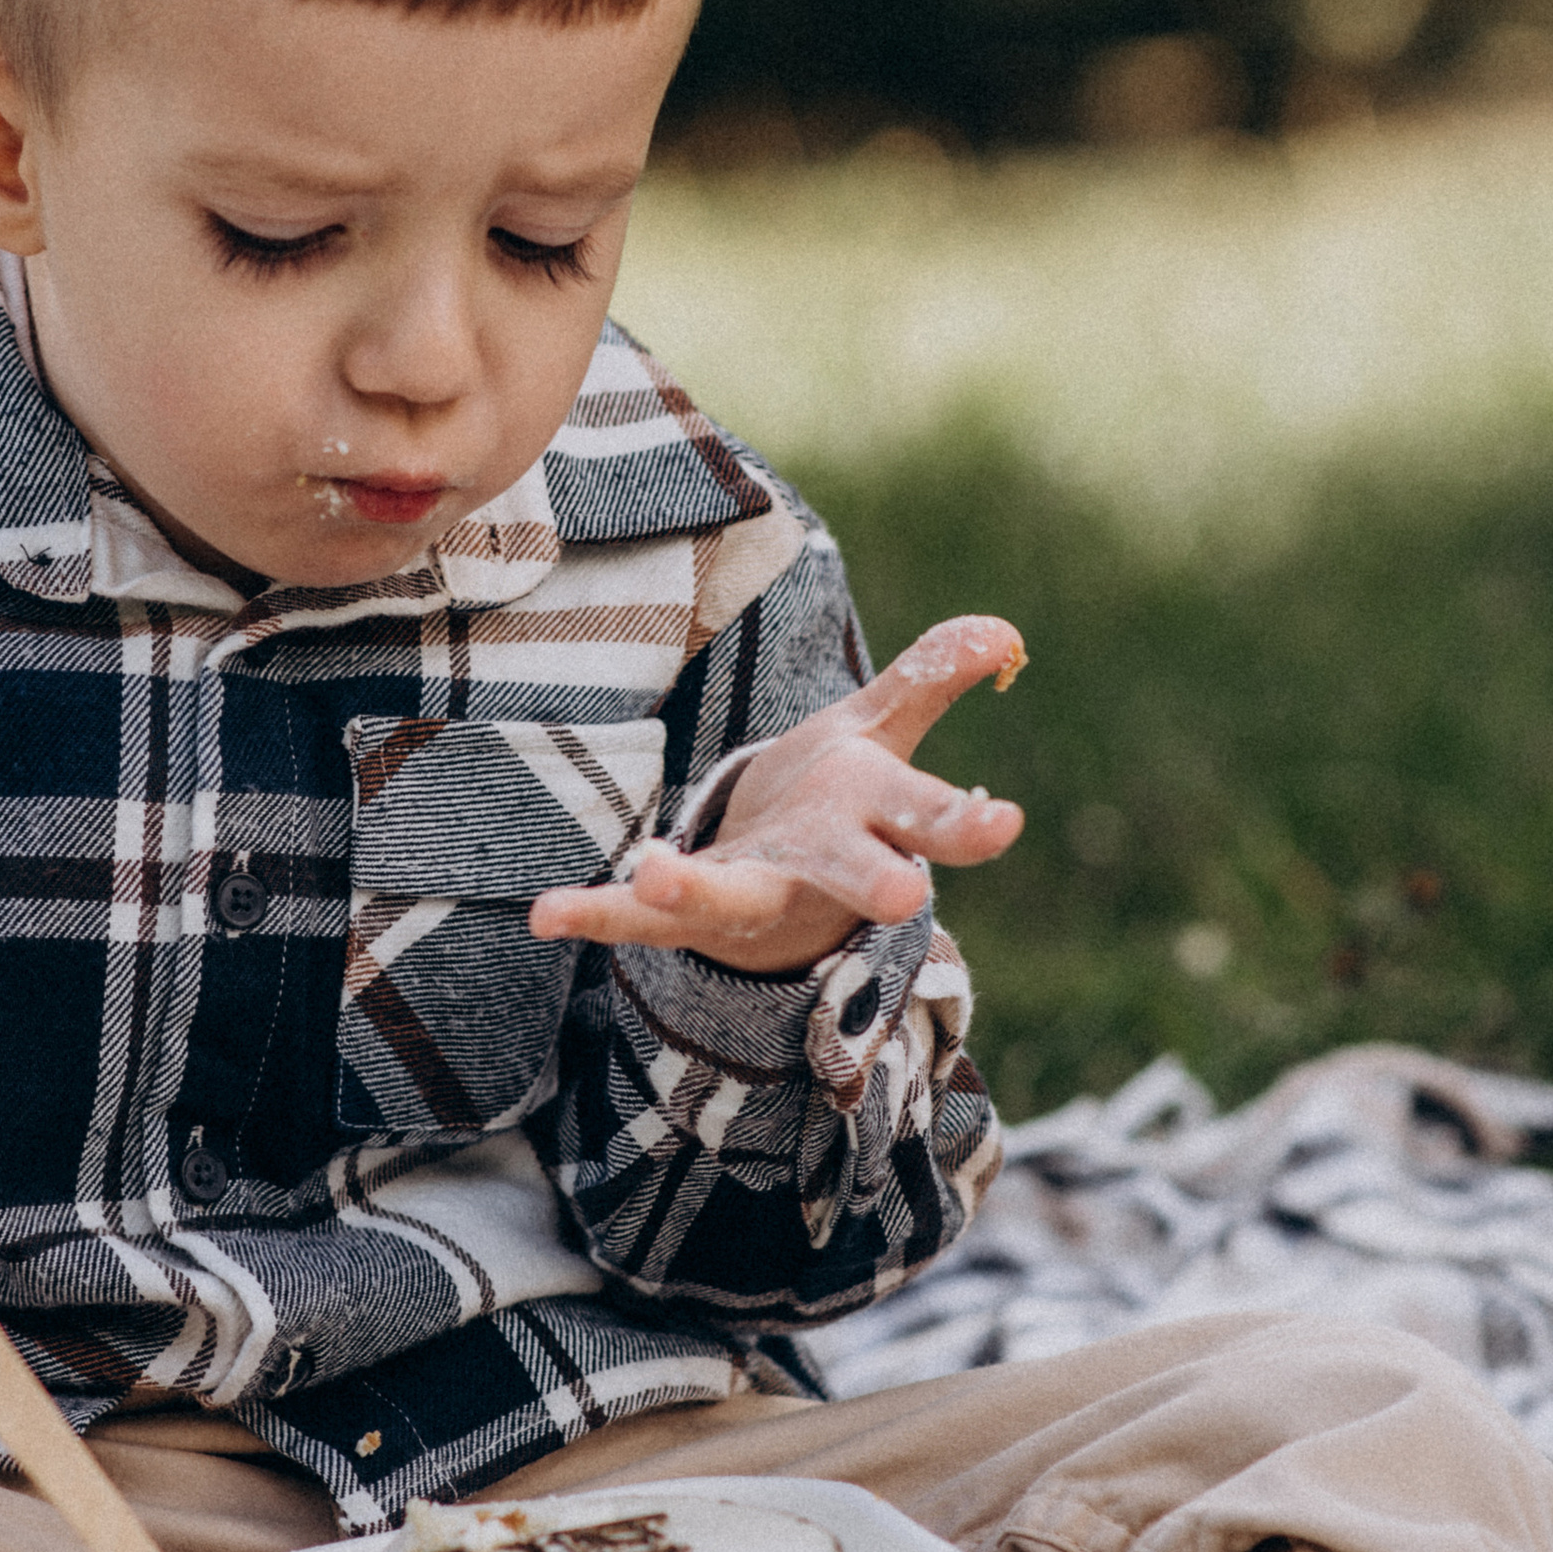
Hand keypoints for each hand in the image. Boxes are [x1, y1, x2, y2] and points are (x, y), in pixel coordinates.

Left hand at [528, 614, 1027, 975]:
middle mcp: (817, 867)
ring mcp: (749, 894)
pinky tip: (548, 913)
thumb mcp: (876, 733)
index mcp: (872, 822)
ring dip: (691, 889)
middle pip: (848, 873)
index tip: (1004, 824)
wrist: (780, 887)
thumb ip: (927, 681)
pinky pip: (633, 919)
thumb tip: (1003, 632)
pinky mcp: (684, 911)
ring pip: (725, 898)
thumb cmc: (838, 799)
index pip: (927, 819)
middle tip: (900, 901)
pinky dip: (595, 915)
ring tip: (656, 872)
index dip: (965, 825)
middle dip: (869, 883)